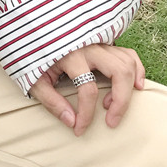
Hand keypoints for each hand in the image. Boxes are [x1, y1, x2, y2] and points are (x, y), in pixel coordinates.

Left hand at [29, 44, 144, 136]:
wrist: (30, 37)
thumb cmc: (33, 60)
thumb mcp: (34, 81)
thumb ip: (51, 101)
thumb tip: (72, 121)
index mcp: (69, 55)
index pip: (88, 88)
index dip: (87, 114)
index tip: (80, 129)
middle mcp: (88, 47)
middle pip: (119, 71)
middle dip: (121, 100)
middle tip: (112, 121)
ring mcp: (98, 44)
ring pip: (127, 62)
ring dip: (128, 86)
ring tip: (111, 105)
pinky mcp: (104, 45)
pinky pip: (128, 55)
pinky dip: (136, 70)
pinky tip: (135, 86)